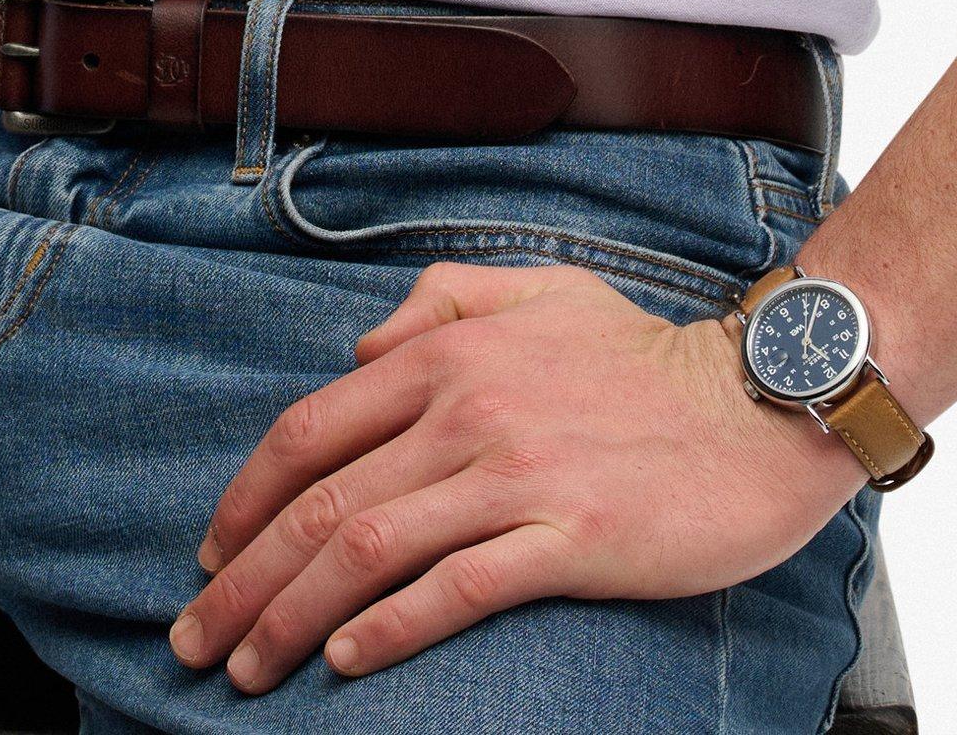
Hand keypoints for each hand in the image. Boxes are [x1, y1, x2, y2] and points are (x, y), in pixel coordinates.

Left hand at [166, 258, 867, 690]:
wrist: (761, 401)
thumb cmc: (648, 352)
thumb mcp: (537, 288)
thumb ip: (441, 298)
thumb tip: (364, 347)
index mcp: (447, 351)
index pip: (312, 429)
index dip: (246, 497)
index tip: (210, 553)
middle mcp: (466, 410)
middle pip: (322, 502)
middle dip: (243, 579)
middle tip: (195, 638)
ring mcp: (517, 476)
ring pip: (371, 548)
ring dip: (292, 617)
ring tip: (247, 669)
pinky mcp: (571, 540)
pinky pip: (458, 587)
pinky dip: (390, 625)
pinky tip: (345, 658)